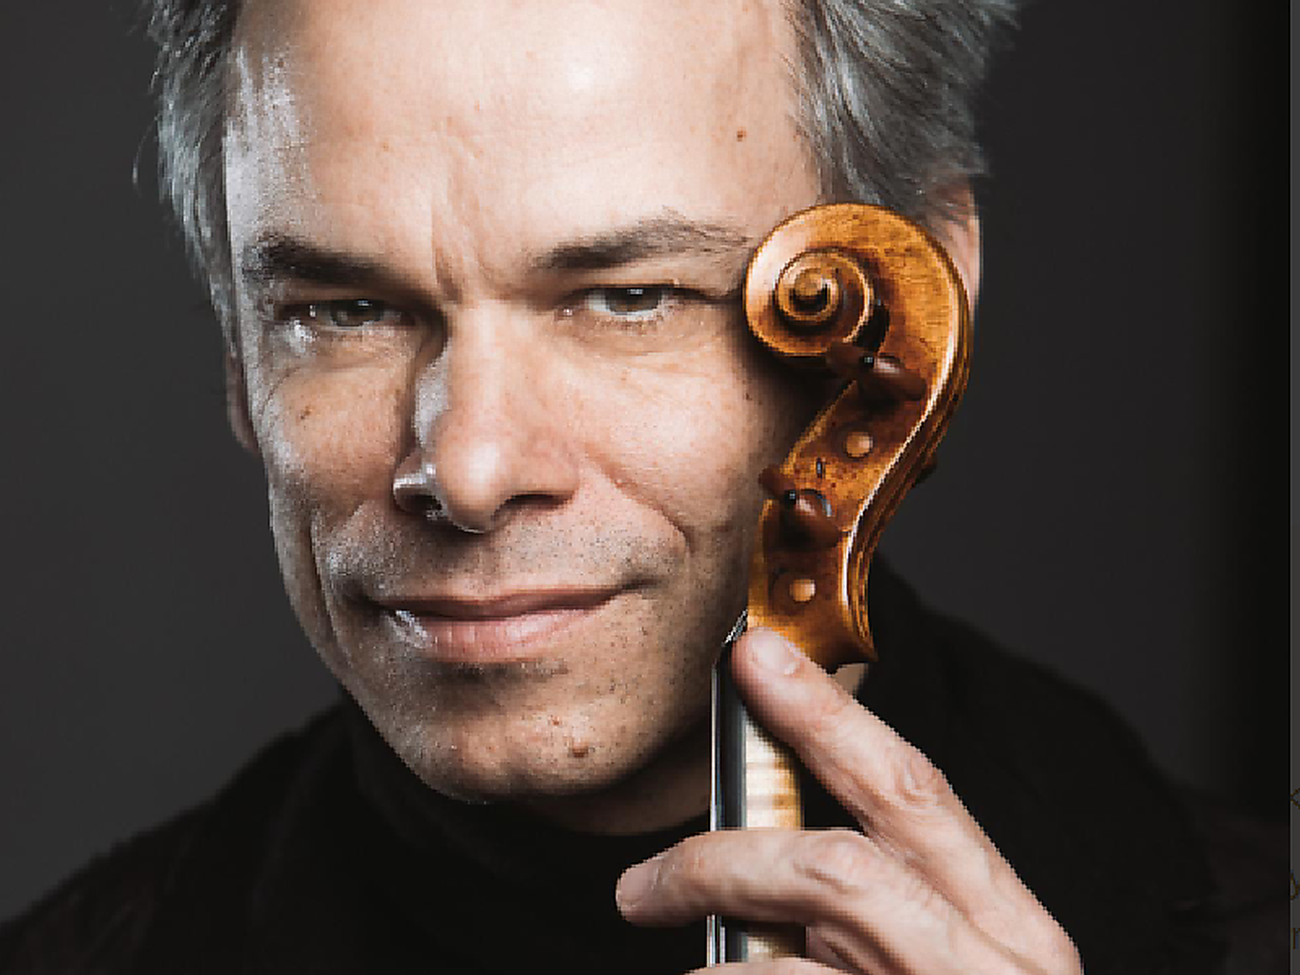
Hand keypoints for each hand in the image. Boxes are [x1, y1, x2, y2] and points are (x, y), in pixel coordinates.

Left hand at [615, 626, 1082, 973]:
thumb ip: (880, 918)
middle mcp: (995, 968)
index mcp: (1012, 930)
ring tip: (660, 938)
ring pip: (802, 945)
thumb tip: (762, 877)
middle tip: (645, 878)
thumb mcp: (947, 964)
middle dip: (726, 852)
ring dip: (714, 930)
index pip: (913, 793)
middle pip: (843, 867)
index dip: (825, 718)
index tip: (753, 662)